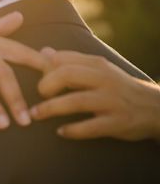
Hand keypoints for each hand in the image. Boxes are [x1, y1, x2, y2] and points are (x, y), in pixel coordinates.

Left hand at [30, 48, 159, 141]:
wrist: (155, 108)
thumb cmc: (117, 87)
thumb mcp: (98, 70)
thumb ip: (71, 61)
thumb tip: (44, 51)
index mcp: (97, 64)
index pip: (63, 59)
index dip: (44, 68)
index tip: (36, 78)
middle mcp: (105, 79)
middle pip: (67, 74)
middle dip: (46, 85)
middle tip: (37, 95)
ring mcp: (112, 101)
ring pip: (76, 101)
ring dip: (51, 108)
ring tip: (35, 114)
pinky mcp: (118, 122)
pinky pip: (91, 127)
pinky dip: (73, 130)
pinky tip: (61, 132)